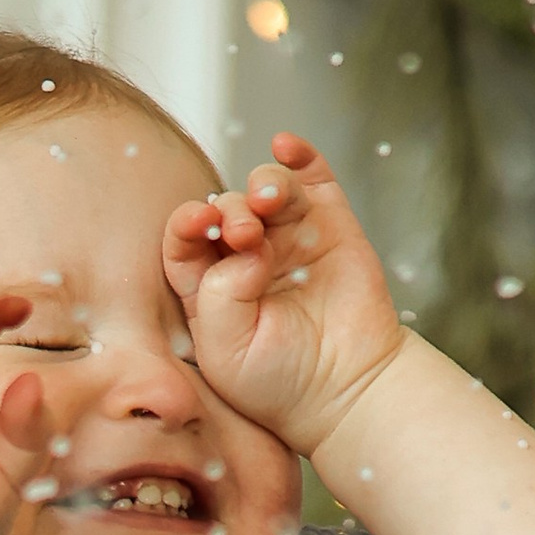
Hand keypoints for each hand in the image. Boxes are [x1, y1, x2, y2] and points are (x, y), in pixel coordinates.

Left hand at [163, 136, 405, 472]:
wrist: (349, 389)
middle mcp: (246, 256)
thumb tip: (248, 247)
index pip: (185, 239)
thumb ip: (217, 296)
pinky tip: (285, 145)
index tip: (199, 223)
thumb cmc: (280, 383)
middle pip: (226, 208)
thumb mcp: (225, 352)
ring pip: (266, 188)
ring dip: (262, 184)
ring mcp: (290, 237)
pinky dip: (298, 155)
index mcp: (209, 287)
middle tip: (246, 235)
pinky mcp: (331, 226)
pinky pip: (312, 178)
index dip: (187, 223)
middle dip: (230, 211)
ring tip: (267, 200)